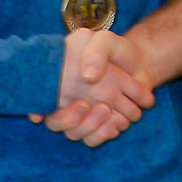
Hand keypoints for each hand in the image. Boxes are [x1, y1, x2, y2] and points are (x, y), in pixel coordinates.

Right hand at [32, 29, 155, 146]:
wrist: (139, 62)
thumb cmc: (117, 51)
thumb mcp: (106, 42)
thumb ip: (96, 51)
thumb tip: (89, 77)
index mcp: (59, 77)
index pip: (42, 99)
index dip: (51, 108)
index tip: (82, 103)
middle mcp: (65, 98)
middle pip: (56, 123)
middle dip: (76, 119)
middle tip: (102, 106)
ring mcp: (79, 114)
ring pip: (74, 134)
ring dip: (93, 126)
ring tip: (109, 110)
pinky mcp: (94, 125)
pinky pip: (90, 140)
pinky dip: (103, 134)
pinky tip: (116, 122)